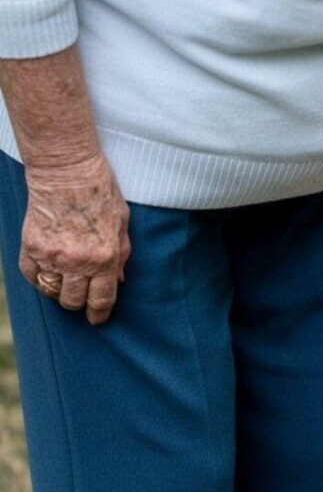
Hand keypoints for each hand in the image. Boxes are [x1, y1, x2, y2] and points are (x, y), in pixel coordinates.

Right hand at [17, 153, 130, 325]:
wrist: (66, 170)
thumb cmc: (100, 193)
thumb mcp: (122, 225)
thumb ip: (122, 255)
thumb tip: (119, 280)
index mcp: (105, 258)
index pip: (101, 299)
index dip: (99, 314)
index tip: (97, 320)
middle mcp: (77, 262)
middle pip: (73, 301)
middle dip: (79, 304)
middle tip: (80, 299)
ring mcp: (51, 255)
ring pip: (51, 292)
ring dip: (58, 292)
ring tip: (64, 284)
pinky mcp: (30, 245)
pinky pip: (31, 276)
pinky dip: (39, 279)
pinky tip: (47, 273)